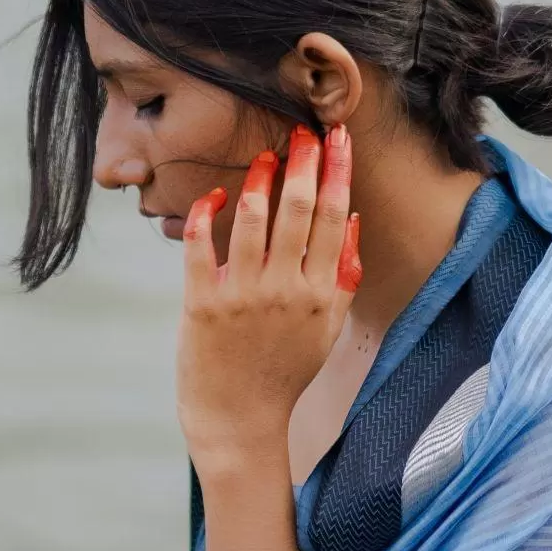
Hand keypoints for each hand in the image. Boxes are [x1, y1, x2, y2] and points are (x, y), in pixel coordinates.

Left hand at [176, 127, 360, 481]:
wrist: (239, 419)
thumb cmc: (284, 370)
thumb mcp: (327, 328)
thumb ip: (342, 275)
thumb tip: (350, 219)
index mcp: (320, 295)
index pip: (332, 218)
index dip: (335, 172)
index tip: (337, 137)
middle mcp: (285, 291)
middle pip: (297, 210)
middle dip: (303, 162)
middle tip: (302, 131)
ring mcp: (242, 296)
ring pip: (253, 219)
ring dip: (260, 179)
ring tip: (266, 156)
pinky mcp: (202, 304)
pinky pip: (200, 245)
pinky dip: (205, 213)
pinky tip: (213, 196)